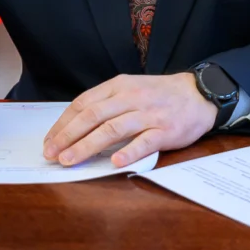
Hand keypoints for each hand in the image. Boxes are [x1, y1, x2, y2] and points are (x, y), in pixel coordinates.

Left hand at [42, 73, 216, 167]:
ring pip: (113, 129)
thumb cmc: (160, 95)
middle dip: (68, 136)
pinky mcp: (165, 131)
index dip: (63, 123)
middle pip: (93, 116)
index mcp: (120, 86)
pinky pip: (144, 142)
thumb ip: (107, 104)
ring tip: (70, 160)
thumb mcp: (131, 89)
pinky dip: (128, 152)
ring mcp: (149, 114)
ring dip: (88, 146)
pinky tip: (114, 163)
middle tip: (52, 154)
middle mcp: (132, 98)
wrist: (200, 93)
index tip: (50, 140)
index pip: (84, 103)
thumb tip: (75, 127)